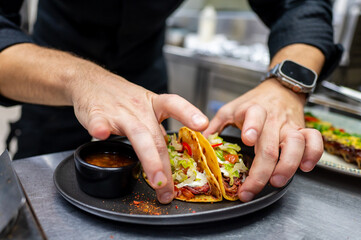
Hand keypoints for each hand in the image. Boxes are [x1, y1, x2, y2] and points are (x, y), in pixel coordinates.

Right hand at [0, 43, 208, 203]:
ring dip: (148, 158)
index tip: (203, 125)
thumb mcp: (145, 104)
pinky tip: (101, 135)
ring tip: (155, 179)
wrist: (89, 80)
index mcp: (153, 104)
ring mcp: (119, 111)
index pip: (174, 104)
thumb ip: (156, 127)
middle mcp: (139, 107)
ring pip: (137, 135)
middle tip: (169, 189)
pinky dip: (100, 129)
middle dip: (165, 165)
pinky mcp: (97, 114)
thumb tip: (169, 151)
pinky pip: (100, 122)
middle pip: (156, 136)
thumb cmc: (121, 96)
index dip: (189, 113)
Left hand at [203, 79, 322, 201]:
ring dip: (288, 165)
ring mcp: (290, 125)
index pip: (255, 116)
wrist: (279, 89)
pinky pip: (315, 141)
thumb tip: (199, 143)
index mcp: (253, 111)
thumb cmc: (252, 103)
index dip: (252, 128)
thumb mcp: (229, 110)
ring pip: (295, 144)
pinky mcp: (303, 129)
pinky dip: (313, 154)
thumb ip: (215, 126)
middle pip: (270, 145)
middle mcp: (273, 119)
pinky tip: (305, 167)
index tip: (247, 140)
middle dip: (261, 170)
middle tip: (252, 188)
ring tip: (278, 181)